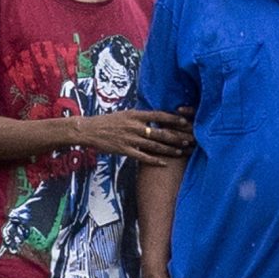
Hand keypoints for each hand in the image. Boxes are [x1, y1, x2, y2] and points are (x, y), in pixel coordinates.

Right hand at [73, 107, 191, 163]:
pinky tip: (164, 163)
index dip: (173, 119)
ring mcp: (130, 139)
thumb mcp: (125, 114)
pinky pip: (142, 156)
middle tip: (190, 139)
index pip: (159, 115)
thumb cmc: (108, 121)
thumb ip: (140, 116)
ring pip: (154, 145)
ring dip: (169, 149)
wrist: (89, 130)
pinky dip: (154, 160)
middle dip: (176, 136)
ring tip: (181, 151)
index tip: (185, 121)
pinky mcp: (124, 150)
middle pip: (160, 132)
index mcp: (135, 115)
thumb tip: (155, 116)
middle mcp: (135, 126)